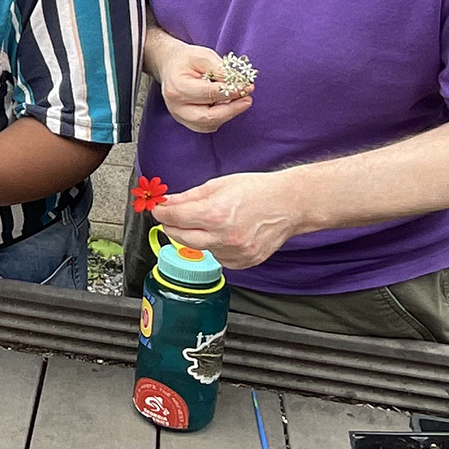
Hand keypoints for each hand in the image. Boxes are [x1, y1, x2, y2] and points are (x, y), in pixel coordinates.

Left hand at [152, 171, 308, 269]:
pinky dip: (215, 246)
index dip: (161, 212)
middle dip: (172, 225)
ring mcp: (234, 253)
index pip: (173, 218)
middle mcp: (223, 237)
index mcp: (215, 214)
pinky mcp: (242, 262)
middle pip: (180, 237)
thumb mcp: (219, 185)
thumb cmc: (258, 190)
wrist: (289, 204)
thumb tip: (166, 202)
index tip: (158, 209)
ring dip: (197, 236)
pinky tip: (227, 233)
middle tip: (174, 216)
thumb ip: (188, 197)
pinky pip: (218, 257)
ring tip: (214, 221)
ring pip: (199, 248)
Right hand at [153, 36, 253, 133]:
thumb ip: (220, 69)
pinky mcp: (187, 121)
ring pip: (210, 124)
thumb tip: (237, 83)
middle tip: (248, 99)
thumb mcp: (203, 56)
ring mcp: (180, 116)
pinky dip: (221, 117)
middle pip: (208, 116)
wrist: (170, 65)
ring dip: (228, 114)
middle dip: (232, 109)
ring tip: (241, 100)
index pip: (209, 94)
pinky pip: (208, 126)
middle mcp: (176, 106)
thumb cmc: (186, 60)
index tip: (246, 86)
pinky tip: (229, 106)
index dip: (231, 92)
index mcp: (177, 87)